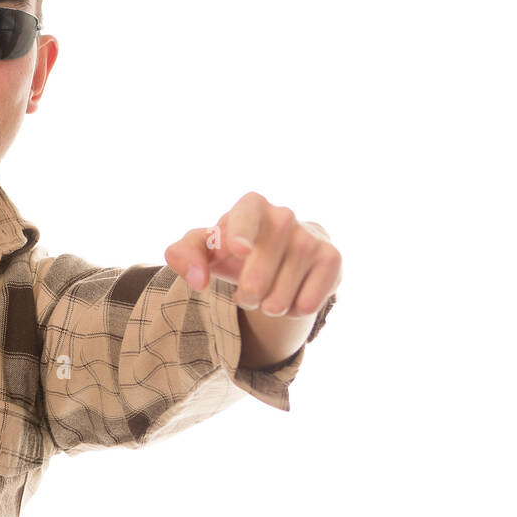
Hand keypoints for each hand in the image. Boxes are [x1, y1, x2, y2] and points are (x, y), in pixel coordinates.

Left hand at [163, 191, 340, 318]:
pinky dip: (293, 310)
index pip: (247, 213)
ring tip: (267, 297)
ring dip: (270, 304)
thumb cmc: (233, 250)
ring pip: (285, 288)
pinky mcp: (332, 258)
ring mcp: (311, 236)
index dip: (242, 230)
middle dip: (249, 291)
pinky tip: (291, 298)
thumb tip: (198, 280)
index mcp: (250, 206)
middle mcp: (284, 215)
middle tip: (245, 296)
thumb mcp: (204, 249)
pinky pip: (309, 300)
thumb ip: (183, 255)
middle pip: (263, 264)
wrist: (278, 257)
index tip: (238, 250)